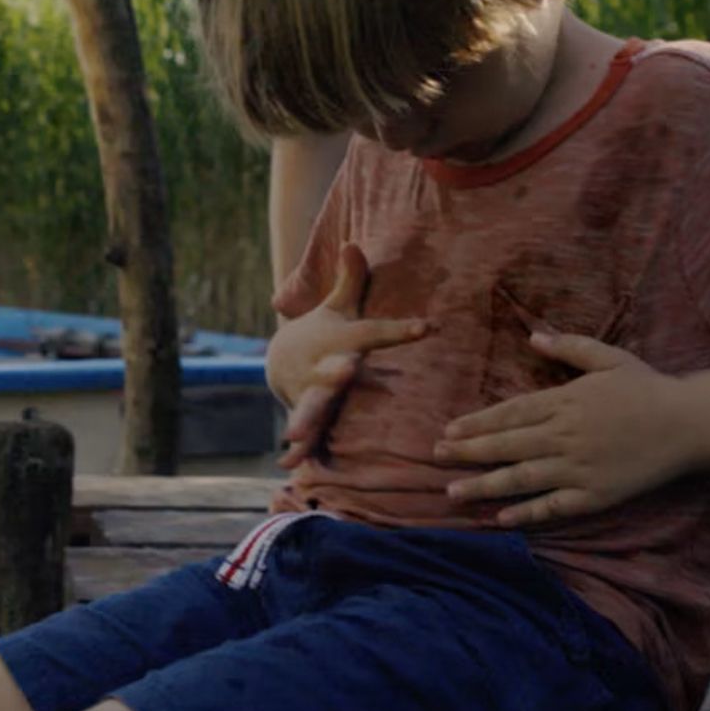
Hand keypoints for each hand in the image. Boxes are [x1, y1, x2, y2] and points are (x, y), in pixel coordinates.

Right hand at [268, 243, 429, 467]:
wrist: (281, 357)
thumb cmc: (327, 331)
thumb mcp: (338, 306)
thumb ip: (352, 280)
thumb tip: (353, 243)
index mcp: (342, 340)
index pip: (375, 333)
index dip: (400, 330)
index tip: (428, 328)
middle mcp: (324, 366)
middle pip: (331, 371)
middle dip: (336, 373)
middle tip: (345, 370)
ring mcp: (310, 392)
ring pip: (311, 407)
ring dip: (305, 419)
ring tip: (296, 433)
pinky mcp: (304, 413)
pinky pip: (303, 436)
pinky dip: (296, 451)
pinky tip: (289, 467)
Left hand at [432, 332, 707, 526]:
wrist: (689, 425)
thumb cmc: (647, 387)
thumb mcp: (608, 357)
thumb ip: (569, 347)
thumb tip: (533, 337)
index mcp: (565, 401)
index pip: (510, 413)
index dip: (476, 423)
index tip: (448, 431)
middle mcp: (565, 435)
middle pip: (507, 445)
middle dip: (467, 452)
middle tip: (434, 458)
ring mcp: (579, 468)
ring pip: (522, 478)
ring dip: (484, 486)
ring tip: (452, 492)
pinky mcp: (595, 495)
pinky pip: (553, 506)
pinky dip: (525, 513)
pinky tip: (500, 518)